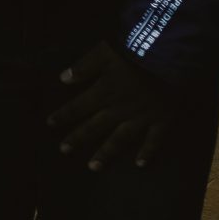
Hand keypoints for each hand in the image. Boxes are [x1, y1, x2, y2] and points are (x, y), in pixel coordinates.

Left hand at [48, 39, 173, 170]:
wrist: (168, 58)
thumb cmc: (133, 52)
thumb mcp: (103, 52)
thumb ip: (83, 67)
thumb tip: (62, 79)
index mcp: (104, 92)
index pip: (78, 107)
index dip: (63, 115)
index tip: (49, 124)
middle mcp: (119, 110)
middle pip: (95, 127)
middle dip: (78, 138)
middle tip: (64, 150)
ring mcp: (141, 118)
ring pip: (120, 139)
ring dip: (106, 153)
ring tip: (93, 167)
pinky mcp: (161, 120)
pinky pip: (154, 140)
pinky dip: (148, 152)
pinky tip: (140, 164)